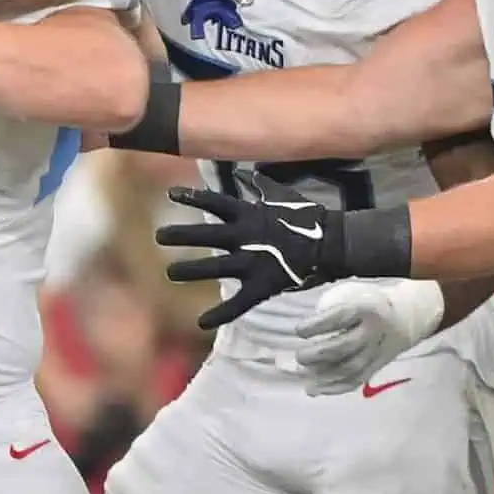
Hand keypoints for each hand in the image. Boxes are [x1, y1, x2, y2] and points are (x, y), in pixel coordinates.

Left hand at [158, 177, 350, 328]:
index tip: (171, 194)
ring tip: (170, 273)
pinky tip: (201, 322)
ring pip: (215, 268)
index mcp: (249, 215)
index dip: (191, 197)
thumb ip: (260, 185)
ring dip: (190, 271)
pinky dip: (219, 313)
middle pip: (206, 235)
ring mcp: (253, 262)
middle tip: (159, 235)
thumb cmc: (307, 218)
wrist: (333, 244)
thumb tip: (244, 171)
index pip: (214, 202)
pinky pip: (238, 303)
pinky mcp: (263, 285)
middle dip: (180, 235)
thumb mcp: (282, 195)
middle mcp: (246, 237)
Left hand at [294, 281, 444, 395]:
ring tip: (302, 374)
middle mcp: (373, 332)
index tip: (299, 330)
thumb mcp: (355, 295)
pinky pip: (355, 381)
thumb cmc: (370, 304)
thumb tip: (305, 328)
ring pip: (349, 368)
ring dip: (322, 374)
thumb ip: (334, 308)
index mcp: (367, 309)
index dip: (317, 325)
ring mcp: (376, 352)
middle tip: (299, 355)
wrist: (407, 319)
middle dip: (318, 354)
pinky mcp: (376, 367)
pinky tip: (315, 389)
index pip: (340, 317)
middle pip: (344, 347)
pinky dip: (333, 388)